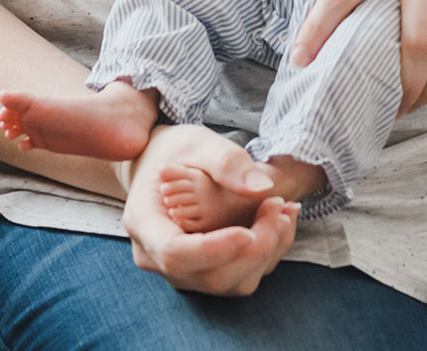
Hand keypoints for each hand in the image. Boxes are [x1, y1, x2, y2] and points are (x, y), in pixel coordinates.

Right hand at [119, 124, 298, 295]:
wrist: (165, 165)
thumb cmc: (176, 152)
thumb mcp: (198, 143)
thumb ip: (226, 162)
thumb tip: (261, 188)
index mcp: (143, 222)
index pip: (174, 253)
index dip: (215, 249)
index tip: (249, 231)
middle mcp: (156, 257)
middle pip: (209, 275)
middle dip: (254, 248)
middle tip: (278, 205)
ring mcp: (181, 271)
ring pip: (230, 283)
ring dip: (266, 252)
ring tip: (283, 211)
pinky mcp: (204, 273)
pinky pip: (240, 277)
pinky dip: (266, 254)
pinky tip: (278, 221)